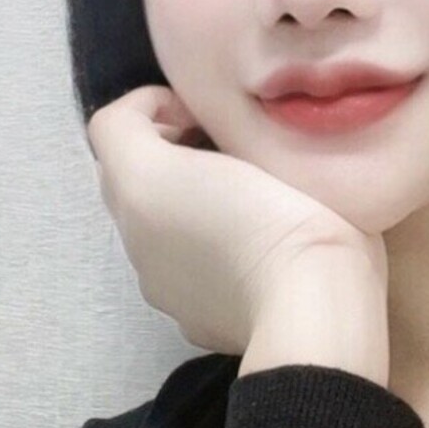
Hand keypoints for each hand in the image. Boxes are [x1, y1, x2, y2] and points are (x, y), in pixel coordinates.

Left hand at [87, 85, 386, 356]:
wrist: (313, 309)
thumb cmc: (281, 214)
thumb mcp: (242, 140)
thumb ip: (213, 123)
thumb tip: (191, 124)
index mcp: (139, 189)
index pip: (115, 125)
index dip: (157, 105)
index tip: (207, 113)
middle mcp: (134, 239)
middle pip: (131, 177)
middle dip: (168, 153)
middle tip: (226, 148)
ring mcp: (162, 288)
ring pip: (157, 226)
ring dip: (186, 204)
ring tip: (246, 199)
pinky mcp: (192, 322)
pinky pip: (184, 270)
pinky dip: (206, 251)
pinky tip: (254, 252)